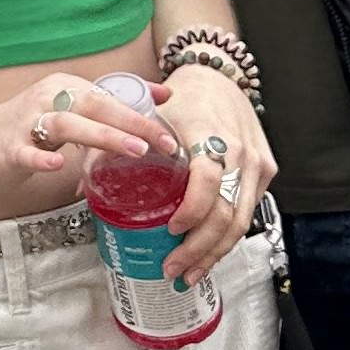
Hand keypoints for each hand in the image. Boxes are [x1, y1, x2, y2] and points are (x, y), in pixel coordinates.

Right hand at [0, 70, 171, 208]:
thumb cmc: (21, 130)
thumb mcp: (65, 113)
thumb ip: (104, 109)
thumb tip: (158, 100)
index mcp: (63, 88)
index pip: (110, 94)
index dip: (143, 106)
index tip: (172, 121)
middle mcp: (47, 98)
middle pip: (96, 105)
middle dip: (134, 122)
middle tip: (163, 142)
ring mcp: (25, 122)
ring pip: (69, 124)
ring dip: (103, 135)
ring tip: (134, 149)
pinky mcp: (7, 147)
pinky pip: (27, 152)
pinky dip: (41, 157)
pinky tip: (56, 165)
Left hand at [143, 68, 273, 279]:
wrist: (222, 78)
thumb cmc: (186, 97)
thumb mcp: (154, 117)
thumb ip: (122, 150)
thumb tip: (83, 186)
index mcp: (210, 135)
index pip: (207, 181)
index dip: (192, 211)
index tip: (171, 230)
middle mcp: (240, 153)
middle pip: (227, 213)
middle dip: (199, 248)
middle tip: (174, 268)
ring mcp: (258, 165)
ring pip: (241, 221)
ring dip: (215, 252)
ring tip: (190, 272)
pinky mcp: (266, 172)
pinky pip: (248, 212)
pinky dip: (227, 236)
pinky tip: (208, 253)